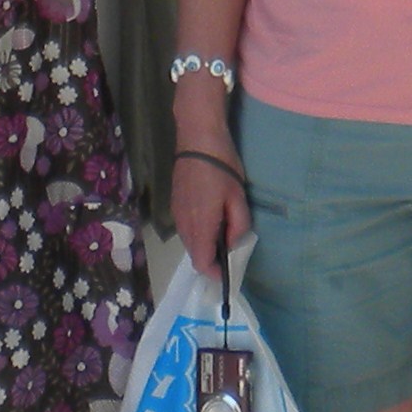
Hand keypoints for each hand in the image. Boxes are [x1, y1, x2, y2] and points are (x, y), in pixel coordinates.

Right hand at [171, 150, 249, 278]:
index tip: (228, 270)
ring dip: (204, 244)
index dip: (215, 271)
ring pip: (189, 241)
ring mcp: (176, 214)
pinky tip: (212, 217)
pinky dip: (197, 232)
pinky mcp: (174, 204)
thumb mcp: (237, 196)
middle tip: (230, 250)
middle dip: (211, 258)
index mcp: (199, 225)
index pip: (201, 262)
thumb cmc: (222, 166)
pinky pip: (185, 228)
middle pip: (194, 254)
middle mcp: (183, 224)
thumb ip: (237, 225)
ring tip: (223, 232)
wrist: (197, 139)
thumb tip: (232, 245)